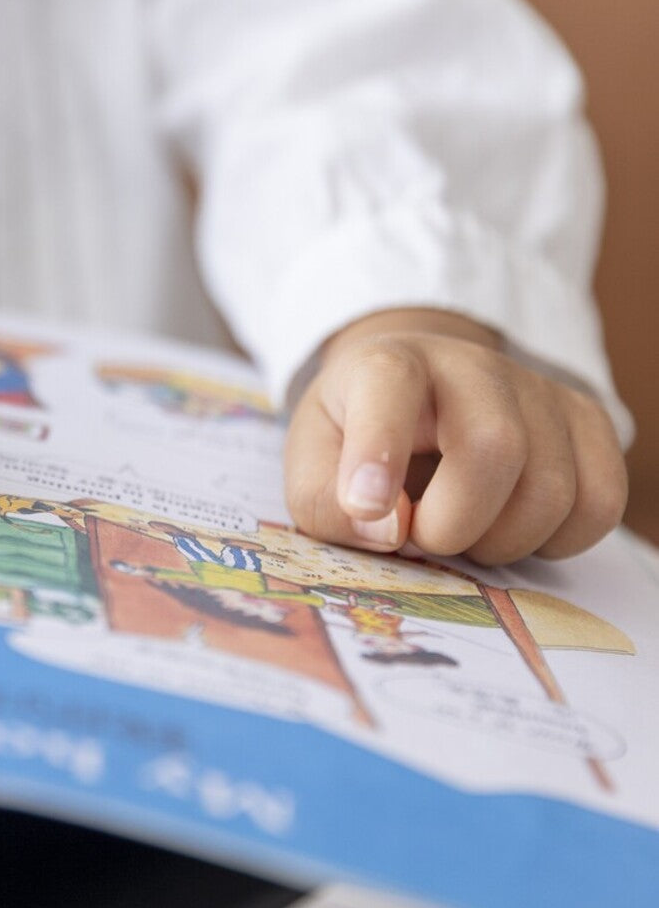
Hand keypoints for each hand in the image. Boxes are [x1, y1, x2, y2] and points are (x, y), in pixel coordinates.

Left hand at [284, 309, 626, 564]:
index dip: (380, 449)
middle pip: (495, 446)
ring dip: (502, 541)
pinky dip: (557, 541)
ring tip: (464, 532)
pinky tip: (511, 528)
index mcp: (388, 366)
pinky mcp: (585, 422)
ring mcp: (536, 390)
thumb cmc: (354, 439)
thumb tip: (390, 531)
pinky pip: (599, 502)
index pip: (391, 384)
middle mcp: (471, 365)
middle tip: (425, 537)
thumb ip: (325, 504)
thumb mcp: (309, 469)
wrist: (414, 398)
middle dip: (455, 522)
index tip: (366, 508)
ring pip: (553, 487)